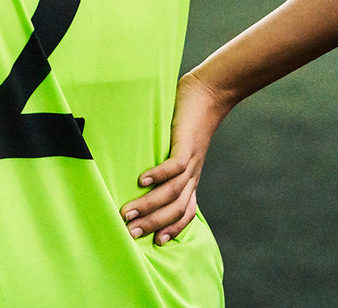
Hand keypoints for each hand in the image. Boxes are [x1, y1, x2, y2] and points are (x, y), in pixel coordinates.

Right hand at [120, 71, 231, 245]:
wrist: (210, 94)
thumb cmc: (188, 119)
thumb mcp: (179, 146)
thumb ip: (167, 161)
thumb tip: (143, 170)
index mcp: (191, 179)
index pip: (186, 213)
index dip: (172, 229)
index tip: (153, 242)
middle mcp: (192, 175)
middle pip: (176, 209)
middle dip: (153, 223)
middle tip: (130, 233)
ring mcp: (190, 162)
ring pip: (171, 192)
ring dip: (149, 205)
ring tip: (127, 212)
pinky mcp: (186, 145)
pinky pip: (173, 166)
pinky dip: (158, 175)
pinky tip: (141, 179)